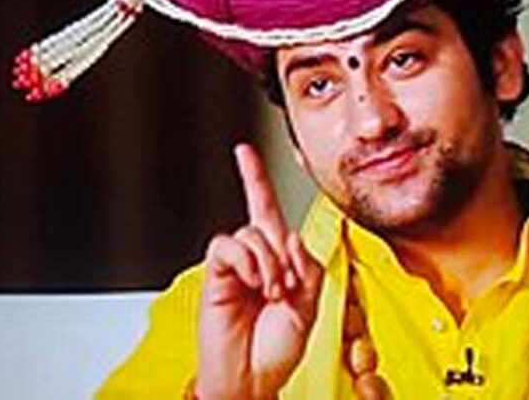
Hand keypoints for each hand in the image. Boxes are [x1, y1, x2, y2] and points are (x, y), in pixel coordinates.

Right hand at [196, 143, 323, 398]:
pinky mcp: (217, 274)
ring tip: (272, 293)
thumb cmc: (279, 346)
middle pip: (267, 220)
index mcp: (280, 259)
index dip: (256, 179)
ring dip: (269, 263)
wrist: (254, 377)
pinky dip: (248, 262)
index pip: (268, 209)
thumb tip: (289, 238)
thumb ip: (308, 264)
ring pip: (251, 233)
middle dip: (284, 253)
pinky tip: (254, 284)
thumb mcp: (312, 302)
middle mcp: (255, 256)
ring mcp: (235, 265)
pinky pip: (229, 246)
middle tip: (288, 288)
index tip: (244, 151)